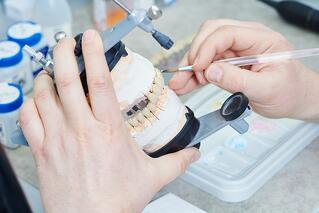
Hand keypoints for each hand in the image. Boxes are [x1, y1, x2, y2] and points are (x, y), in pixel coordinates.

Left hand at [19, 30, 199, 212]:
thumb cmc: (116, 201)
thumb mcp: (153, 177)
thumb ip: (176, 161)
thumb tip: (193, 153)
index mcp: (108, 130)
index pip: (100, 82)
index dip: (95, 54)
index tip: (92, 38)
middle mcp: (81, 129)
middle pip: (67, 80)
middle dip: (64, 53)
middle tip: (66, 42)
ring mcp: (58, 139)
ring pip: (44, 96)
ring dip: (46, 76)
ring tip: (53, 69)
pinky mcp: (43, 152)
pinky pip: (28, 119)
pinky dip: (30, 103)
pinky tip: (37, 99)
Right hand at [169, 19, 318, 119]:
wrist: (294, 98)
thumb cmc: (289, 91)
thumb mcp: (266, 89)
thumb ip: (238, 80)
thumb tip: (210, 71)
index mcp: (260, 39)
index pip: (226, 33)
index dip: (207, 48)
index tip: (199, 68)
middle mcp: (246, 40)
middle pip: (210, 34)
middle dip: (196, 54)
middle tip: (190, 76)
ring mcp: (236, 51)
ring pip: (204, 49)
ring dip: (190, 66)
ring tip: (180, 83)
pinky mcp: (229, 63)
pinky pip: (207, 65)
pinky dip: (195, 75)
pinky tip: (185, 84)